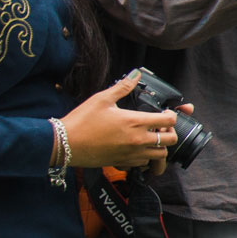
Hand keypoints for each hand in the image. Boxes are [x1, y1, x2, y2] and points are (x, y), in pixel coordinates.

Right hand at [61, 71, 183, 172]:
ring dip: (160, 146)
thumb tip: (136, 74)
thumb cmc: (81, 121)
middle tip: (161, 127)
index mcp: (135, 122)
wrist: (64, 144)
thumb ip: (122, 87)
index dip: (172, 115)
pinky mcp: (123, 163)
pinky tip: (137, 147)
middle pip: (171, 140)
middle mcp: (137, 140)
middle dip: (171, 132)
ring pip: (160, 154)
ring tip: (150, 137)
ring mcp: (131, 154)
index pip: (169, 121)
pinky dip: (145, 156)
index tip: (165, 113)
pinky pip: (143, 163)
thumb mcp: (101, 99)